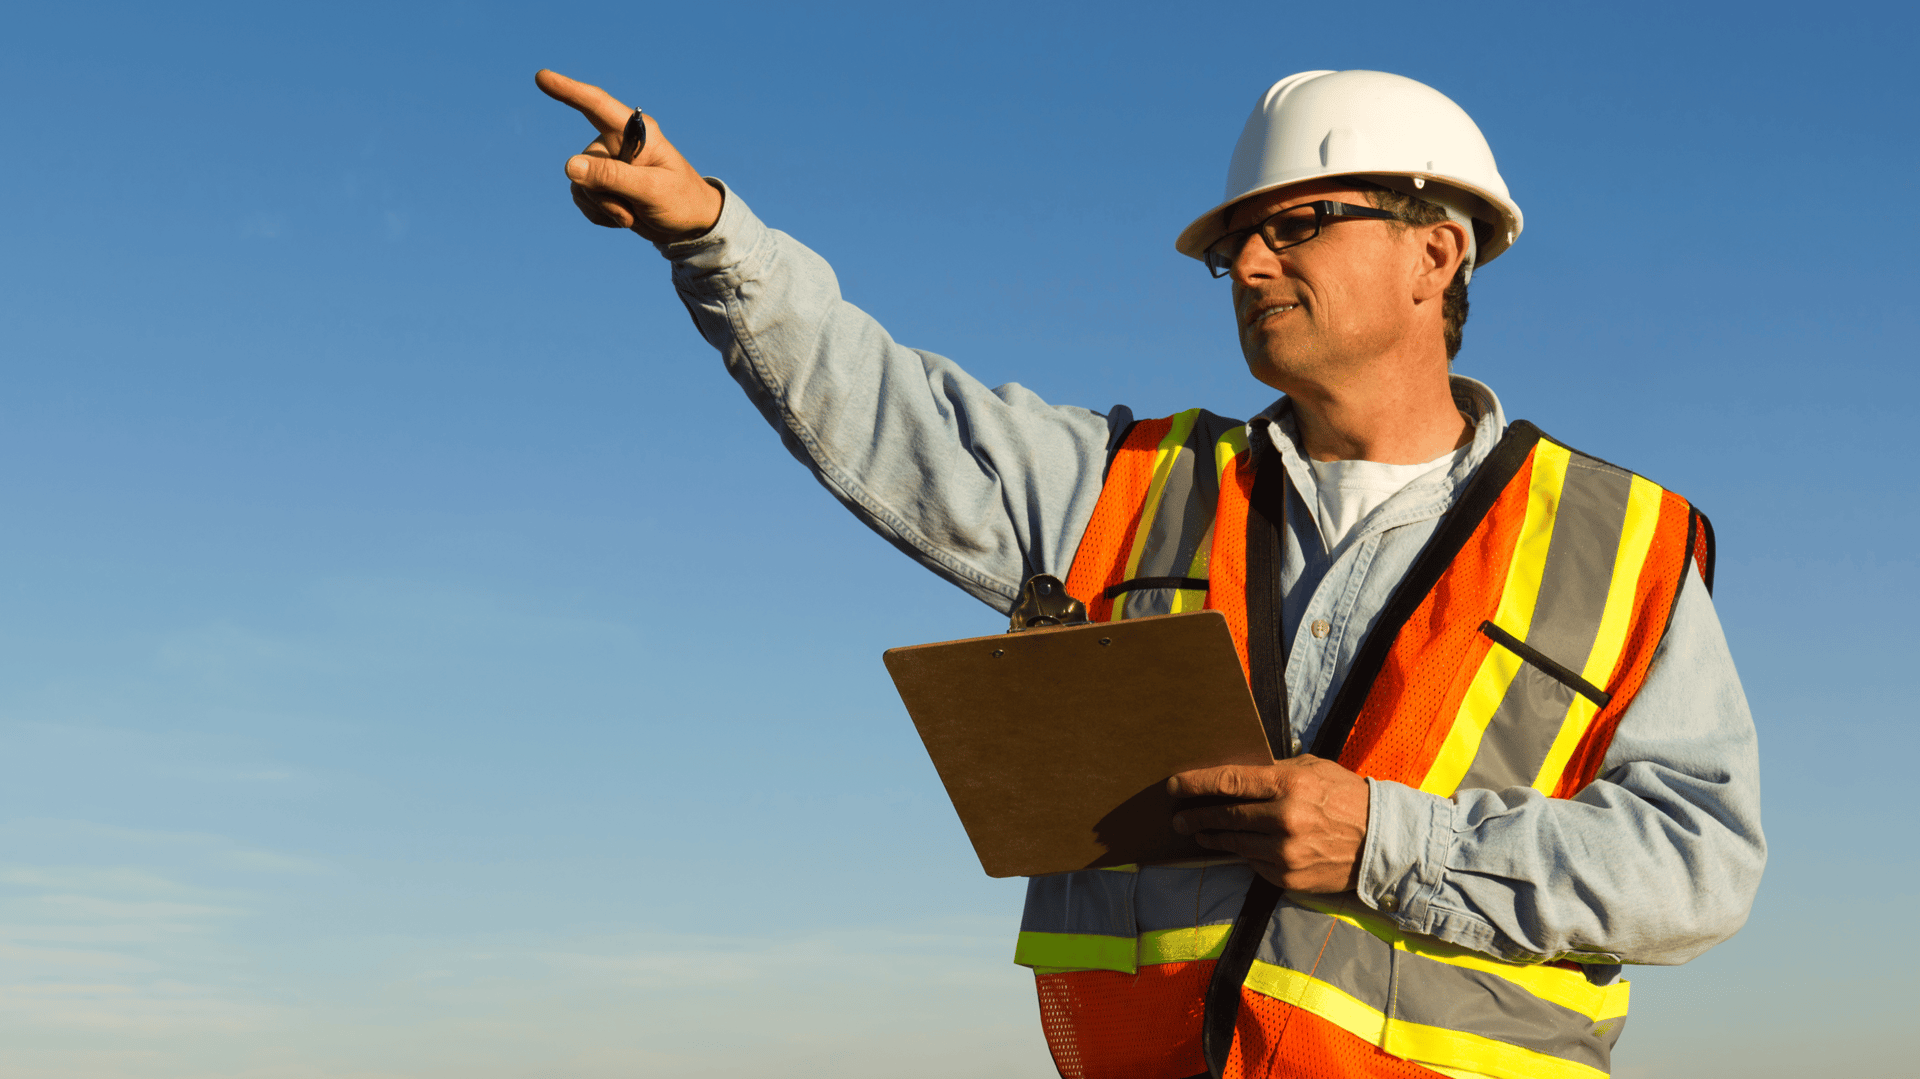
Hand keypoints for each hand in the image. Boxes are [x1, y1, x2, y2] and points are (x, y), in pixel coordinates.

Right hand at [534, 69, 723, 242]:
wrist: (689, 226)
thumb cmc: (681, 200)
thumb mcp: (651, 190)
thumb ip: (612, 177)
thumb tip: (570, 166)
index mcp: (636, 132)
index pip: (596, 105)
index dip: (568, 90)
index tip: (541, 76)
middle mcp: (616, 142)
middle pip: (583, 163)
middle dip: (603, 195)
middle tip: (632, 210)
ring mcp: (607, 163)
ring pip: (579, 184)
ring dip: (603, 208)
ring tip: (633, 214)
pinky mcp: (601, 184)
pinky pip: (582, 199)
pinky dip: (601, 215)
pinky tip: (625, 217)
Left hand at [1168, 755, 1369, 892]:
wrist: (1382, 842)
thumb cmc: (1345, 797)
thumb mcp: (1313, 770)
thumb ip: (1274, 771)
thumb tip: (1234, 776)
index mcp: (1290, 784)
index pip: (1230, 782)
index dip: (1196, 784)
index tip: (1174, 786)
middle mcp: (1285, 818)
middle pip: (1225, 816)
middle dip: (1195, 816)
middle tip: (1178, 818)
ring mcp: (1285, 851)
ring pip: (1234, 843)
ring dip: (1212, 837)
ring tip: (1199, 832)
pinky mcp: (1288, 877)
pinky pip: (1253, 863)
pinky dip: (1243, 854)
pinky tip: (1237, 847)